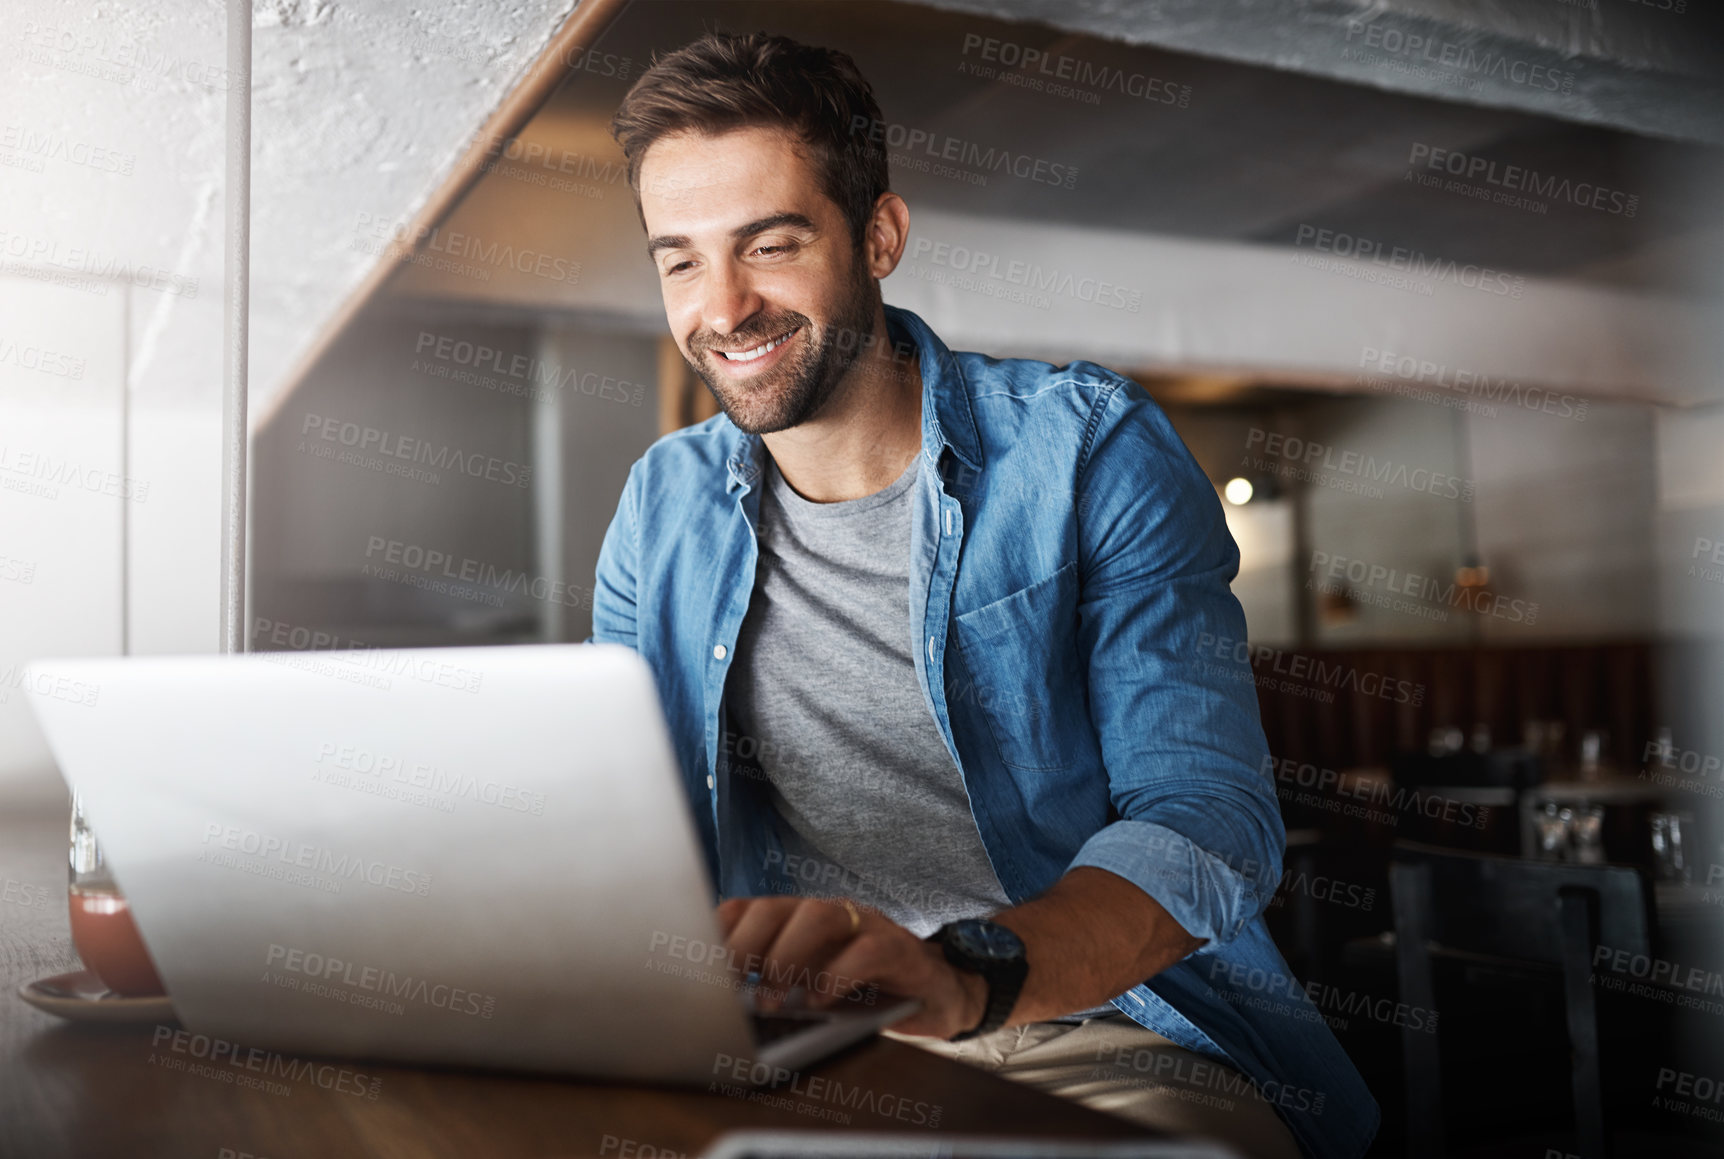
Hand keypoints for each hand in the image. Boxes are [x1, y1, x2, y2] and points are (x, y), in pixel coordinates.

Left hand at [717, 896, 987, 1039]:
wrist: (936, 992)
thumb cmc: (863, 993)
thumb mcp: (810, 988)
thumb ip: (772, 986)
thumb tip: (719, 1008)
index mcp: (796, 919)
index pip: (745, 909)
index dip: (715, 933)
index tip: (693, 968)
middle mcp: (827, 913)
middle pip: (774, 907)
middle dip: (744, 945)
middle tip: (730, 987)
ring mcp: (865, 925)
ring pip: (819, 916)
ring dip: (788, 956)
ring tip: (773, 997)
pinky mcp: (900, 948)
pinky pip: (867, 950)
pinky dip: (839, 974)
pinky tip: (820, 1000)